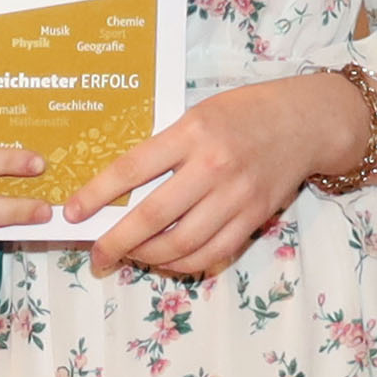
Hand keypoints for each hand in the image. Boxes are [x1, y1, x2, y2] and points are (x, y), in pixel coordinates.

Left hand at [65, 72, 376, 279]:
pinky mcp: (254, 218)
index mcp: (191, 133)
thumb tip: (120, 189)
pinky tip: (166, 260)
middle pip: (153, 217)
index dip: (96, 195)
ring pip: (181, 244)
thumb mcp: (197, 115)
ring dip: (148, 258)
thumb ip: (164, 148)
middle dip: (116, 242)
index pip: (131, 169)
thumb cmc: (244, 113)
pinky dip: (183, 263)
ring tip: (130, 257)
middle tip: (97, 256)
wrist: (304, 122)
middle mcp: (213, 166)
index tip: (73, 214)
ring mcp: (236, 196)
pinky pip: (212, 253)